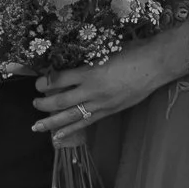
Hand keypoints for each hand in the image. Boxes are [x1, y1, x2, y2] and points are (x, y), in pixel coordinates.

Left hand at [32, 40, 176, 145]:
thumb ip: (86, 59)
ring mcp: (101, 103)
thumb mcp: (104, 50)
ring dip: (51, 122)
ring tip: (36, 126)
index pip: (59, 79)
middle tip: (33, 103)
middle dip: (43, 103)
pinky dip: (70, 130)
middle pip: (61, 101)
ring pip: (70, 116)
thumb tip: (68, 62)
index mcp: (90, 72)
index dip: (45, 82)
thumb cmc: (131, 51)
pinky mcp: (109, 111)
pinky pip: (86, 122)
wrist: (154, 64)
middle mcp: (93, 90)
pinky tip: (58, 137)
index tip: (38, 82)